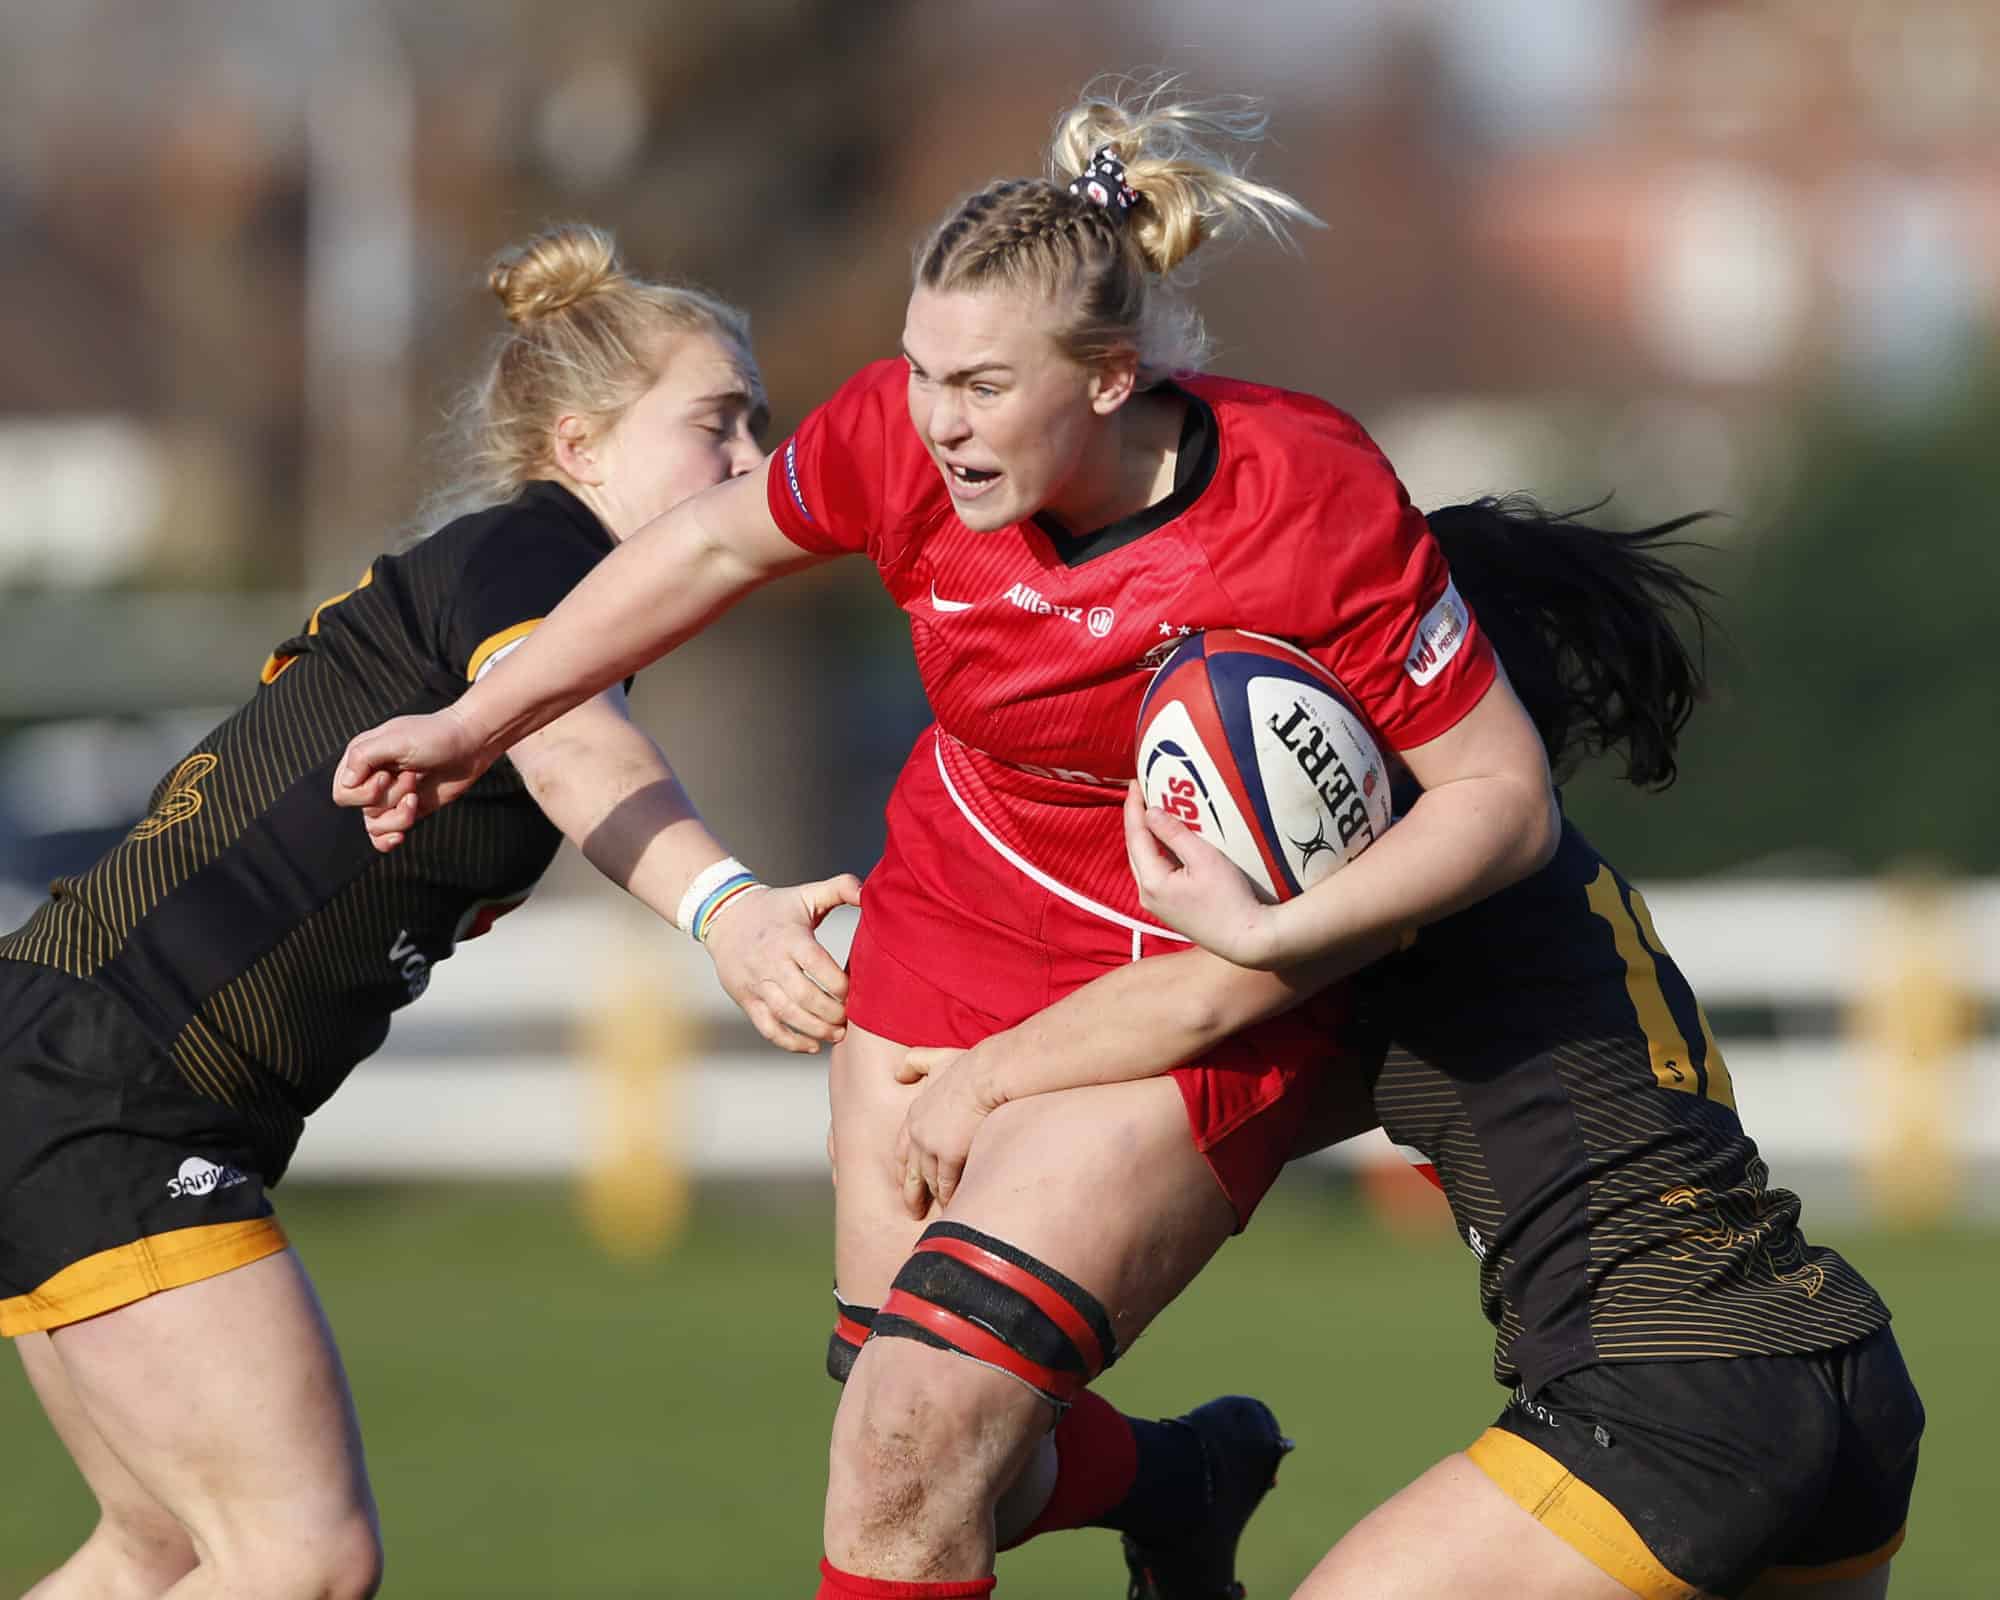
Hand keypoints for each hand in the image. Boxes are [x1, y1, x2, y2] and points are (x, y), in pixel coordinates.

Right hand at [333, 708, 491, 851]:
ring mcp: (390, 797)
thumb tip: (347, 783)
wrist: (471, 744)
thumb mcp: (397, 739)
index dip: (364, 791)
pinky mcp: (407, 810)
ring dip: (400, 815)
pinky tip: (400, 836)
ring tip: (417, 795)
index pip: (344, 792)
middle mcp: (371, 779)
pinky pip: (384, 836)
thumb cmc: (435, 735)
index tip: (387, 775)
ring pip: (375, 825)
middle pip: (362, 809)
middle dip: (390, 797)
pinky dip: (388, 840)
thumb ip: (365, 756)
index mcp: (362, 758)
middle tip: (413, 776)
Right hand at [702, 873, 862, 1052]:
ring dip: (816, 1030)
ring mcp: (756, 983)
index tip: (856, 991)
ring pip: (786, 1015)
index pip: (817, 965)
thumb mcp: (806, 894)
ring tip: (838, 1034)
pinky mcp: (746, 999)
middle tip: (851, 1018)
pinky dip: (790, 1042)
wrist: (725, 916)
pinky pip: (767, 1027)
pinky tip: (812, 1046)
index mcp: (790, 937)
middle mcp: (771, 962)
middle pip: (804, 996)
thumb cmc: (775, 908)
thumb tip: (868, 892)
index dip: (840, 984)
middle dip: (832, 1012)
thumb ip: (840, 888)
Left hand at [892, 1046, 1001, 1215]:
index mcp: (913, 1115)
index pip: (900, 1149)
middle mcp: (917, 1134)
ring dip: (934, 1196)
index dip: (902, 1168)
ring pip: (930, 1181)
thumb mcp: (934, 1058)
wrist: (986, 1076)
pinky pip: (948, 1185)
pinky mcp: (950, 1156)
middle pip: (910, 1172)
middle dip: (911, 1193)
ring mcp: (932, 1147)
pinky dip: (950, 1197)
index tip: (903, 1181)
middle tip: (912, 1209)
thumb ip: (914, 1063)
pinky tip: (954, 1206)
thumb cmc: (968, 1066)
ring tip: (938, 1211)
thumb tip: (898, 1073)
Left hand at [1124, 780, 1274, 966]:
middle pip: (1135, 849)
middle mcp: (1148, 894)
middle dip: (1136, 819)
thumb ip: (1174, 833)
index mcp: (1152, 881)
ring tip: (1152, 811)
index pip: (1135, 835)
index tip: (1136, 782)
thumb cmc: (1230, 898)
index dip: (1134, 806)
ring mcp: (1158, 905)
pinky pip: (1156, 872)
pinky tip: (1166, 842)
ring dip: (1146, 836)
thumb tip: (1150, 812)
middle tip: (1142, 792)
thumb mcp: (1204, 858)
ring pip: (1145, 862)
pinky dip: (1158, 852)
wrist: (1248, 940)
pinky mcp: (1171, 909)